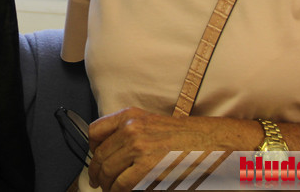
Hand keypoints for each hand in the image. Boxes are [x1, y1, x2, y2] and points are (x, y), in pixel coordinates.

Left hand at [87, 107, 235, 191]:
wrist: (208, 142)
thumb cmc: (183, 135)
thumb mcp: (151, 122)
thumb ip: (129, 131)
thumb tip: (111, 151)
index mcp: (130, 116)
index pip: (95, 131)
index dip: (91, 149)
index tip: (93, 159)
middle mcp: (131, 128)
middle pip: (100, 155)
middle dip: (96, 173)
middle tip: (98, 182)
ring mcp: (138, 146)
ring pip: (108, 171)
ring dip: (107, 185)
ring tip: (110, 190)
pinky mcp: (146, 166)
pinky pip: (122, 184)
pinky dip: (118, 191)